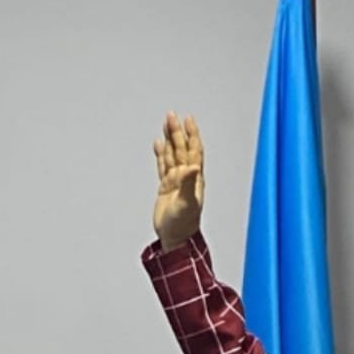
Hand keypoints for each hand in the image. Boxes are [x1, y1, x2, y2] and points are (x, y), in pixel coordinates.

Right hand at [152, 111, 203, 250]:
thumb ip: (189, 184)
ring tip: (166, 123)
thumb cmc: (184, 224)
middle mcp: (186, 176)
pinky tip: (159, 145)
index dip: (191, 135)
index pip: (193, 150)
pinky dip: (161, 154)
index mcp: (194, 178)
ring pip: (172, 154)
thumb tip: (193, 166)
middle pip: (181, 148)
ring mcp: (176, 181)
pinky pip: (163, 165)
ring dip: (169, 139)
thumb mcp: (187, 203)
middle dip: (177, 131)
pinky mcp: (166, 187)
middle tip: (171, 115)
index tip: (188, 119)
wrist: (174, 237)